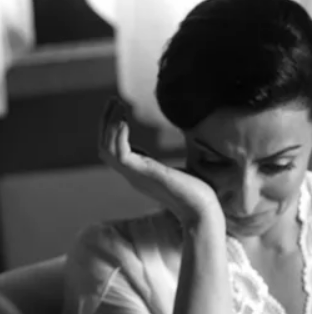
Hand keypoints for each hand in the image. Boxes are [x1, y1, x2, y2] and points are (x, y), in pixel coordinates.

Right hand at [98, 97, 222, 226]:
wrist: (203, 213)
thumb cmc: (197, 196)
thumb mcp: (178, 175)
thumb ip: (170, 167)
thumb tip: (179, 159)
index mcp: (140, 175)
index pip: (114, 151)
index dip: (113, 130)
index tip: (121, 109)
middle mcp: (134, 176)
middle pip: (105, 148)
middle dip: (106, 123)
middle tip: (114, 100)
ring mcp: (137, 176)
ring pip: (108, 149)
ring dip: (110, 124)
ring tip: (118, 105)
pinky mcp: (144, 175)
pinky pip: (121, 155)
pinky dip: (119, 136)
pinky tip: (125, 122)